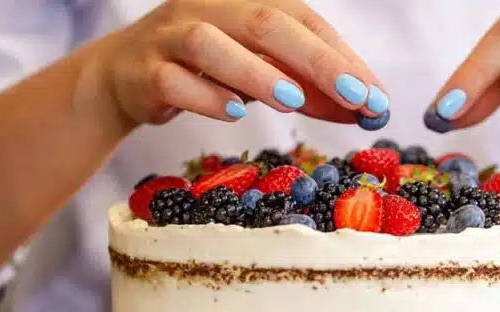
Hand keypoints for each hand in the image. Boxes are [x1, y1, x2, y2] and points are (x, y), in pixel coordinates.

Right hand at [96, 0, 389, 127]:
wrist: (125, 77)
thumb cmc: (206, 70)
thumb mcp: (261, 73)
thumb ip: (308, 87)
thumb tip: (366, 109)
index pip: (302, 19)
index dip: (340, 55)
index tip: (374, 95)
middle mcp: (208, 7)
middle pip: (265, 22)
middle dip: (315, 61)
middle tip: (354, 96)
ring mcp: (171, 36)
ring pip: (211, 44)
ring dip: (255, 73)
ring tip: (293, 102)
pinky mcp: (144, 72)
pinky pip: (173, 81)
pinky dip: (205, 97)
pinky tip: (233, 113)